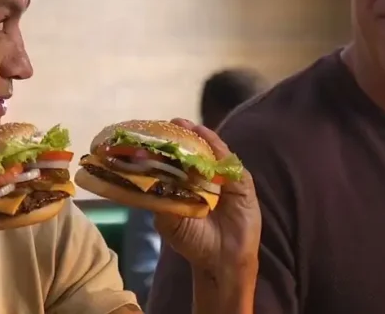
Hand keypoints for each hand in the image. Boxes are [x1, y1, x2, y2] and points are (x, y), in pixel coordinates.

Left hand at [153, 119, 260, 272]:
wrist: (220, 262)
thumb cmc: (194, 242)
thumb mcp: (168, 219)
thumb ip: (159, 197)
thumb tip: (142, 178)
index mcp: (188, 185)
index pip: (177, 160)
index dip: (166, 147)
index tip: (152, 134)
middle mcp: (206, 179)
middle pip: (194, 151)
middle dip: (182, 135)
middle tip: (170, 123)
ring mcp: (225, 180)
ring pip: (211, 152)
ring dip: (199, 136)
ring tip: (184, 124)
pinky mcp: (242, 184)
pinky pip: (229, 162)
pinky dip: (217, 148)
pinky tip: (206, 137)